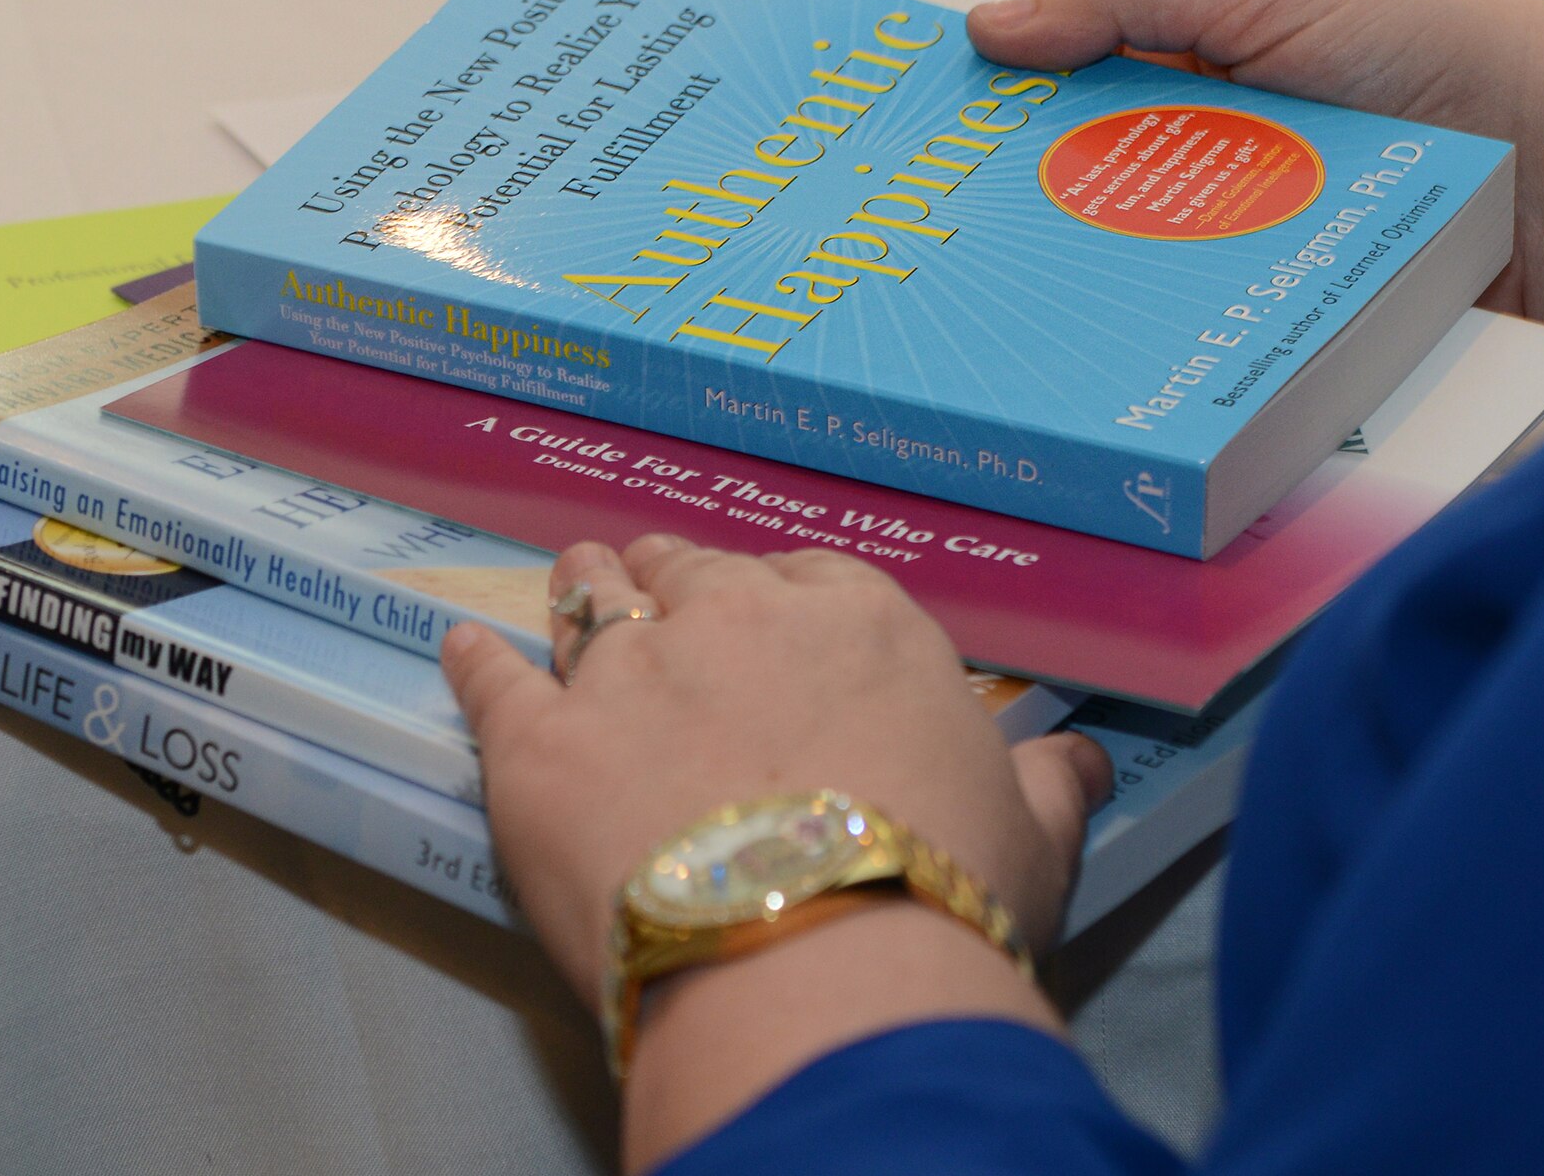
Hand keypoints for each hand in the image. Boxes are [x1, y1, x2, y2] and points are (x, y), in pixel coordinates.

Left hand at [442, 534, 1108, 1165]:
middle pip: (687, 574)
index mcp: (856, 622)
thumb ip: (1048, 783)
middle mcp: (734, 619)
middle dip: (668, 575)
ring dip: (582, 586)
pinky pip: (494, 681)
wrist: (814, 968)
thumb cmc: (943, 897)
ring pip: (592, 603)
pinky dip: (477, 660)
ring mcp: (626, 674)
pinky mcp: (538, 744)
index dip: (773, 596)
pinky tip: (462, 644)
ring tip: (568, 577)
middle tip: (645, 580)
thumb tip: (1082, 758)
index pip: (803, 578)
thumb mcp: (1031, 838)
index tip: (757, 614)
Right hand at [968, 0, 1543, 338]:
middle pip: (1072, 196)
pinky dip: (1143, 351)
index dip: (985, 116)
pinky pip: (1184, 340)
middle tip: (925, 252)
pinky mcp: (1266, 322)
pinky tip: (1094, 366)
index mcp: (1194, 72)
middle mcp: (1205, 164)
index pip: (1060, 94)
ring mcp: (1232, 249)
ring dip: (1071, 295)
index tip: (906, 146)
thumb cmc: (1442, 57)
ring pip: (1119, 278)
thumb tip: (988, 25)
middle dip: (1006, 220)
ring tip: (994, 322)